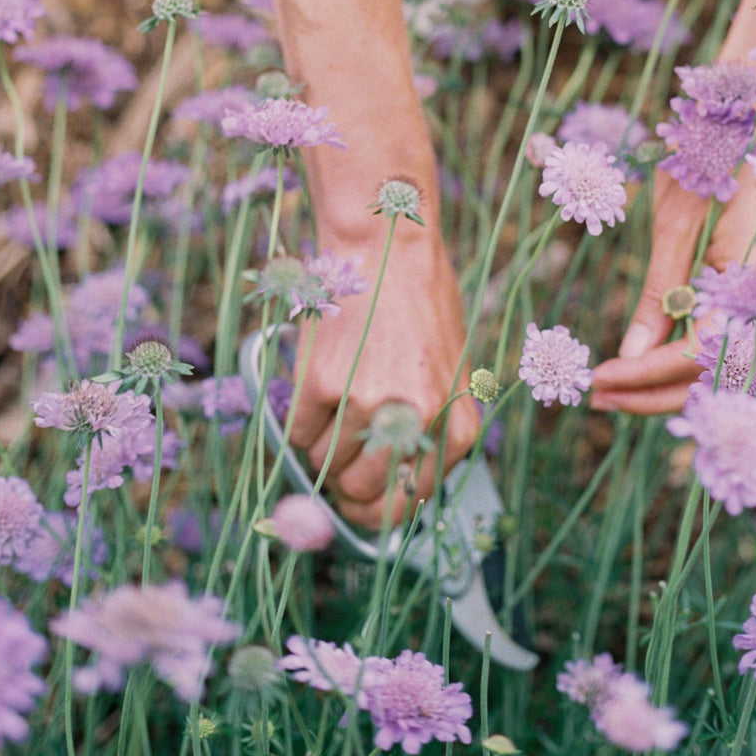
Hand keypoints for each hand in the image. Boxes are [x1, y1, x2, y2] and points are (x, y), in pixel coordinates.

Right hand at [286, 227, 480, 528]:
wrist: (389, 247)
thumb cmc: (426, 305)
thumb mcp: (452, 374)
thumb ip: (432, 430)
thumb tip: (394, 485)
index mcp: (458, 429)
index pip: (408, 504)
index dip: (378, 508)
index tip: (361, 500)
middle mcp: (415, 424)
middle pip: (360, 492)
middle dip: (345, 483)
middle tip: (341, 455)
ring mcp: (366, 407)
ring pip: (324, 466)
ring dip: (322, 450)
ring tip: (336, 408)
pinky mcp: (322, 388)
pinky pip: (297, 435)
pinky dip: (302, 421)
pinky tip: (320, 384)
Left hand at [590, 160, 755, 413]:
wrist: (755, 117)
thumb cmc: (715, 157)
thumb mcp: (676, 223)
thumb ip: (659, 293)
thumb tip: (630, 355)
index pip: (699, 355)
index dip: (647, 375)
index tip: (600, 379)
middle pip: (714, 376)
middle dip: (654, 394)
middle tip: (598, 396)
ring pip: (721, 368)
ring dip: (669, 383)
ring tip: (615, 388)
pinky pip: (726, 345)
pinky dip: (685, 360)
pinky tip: (646, 363)